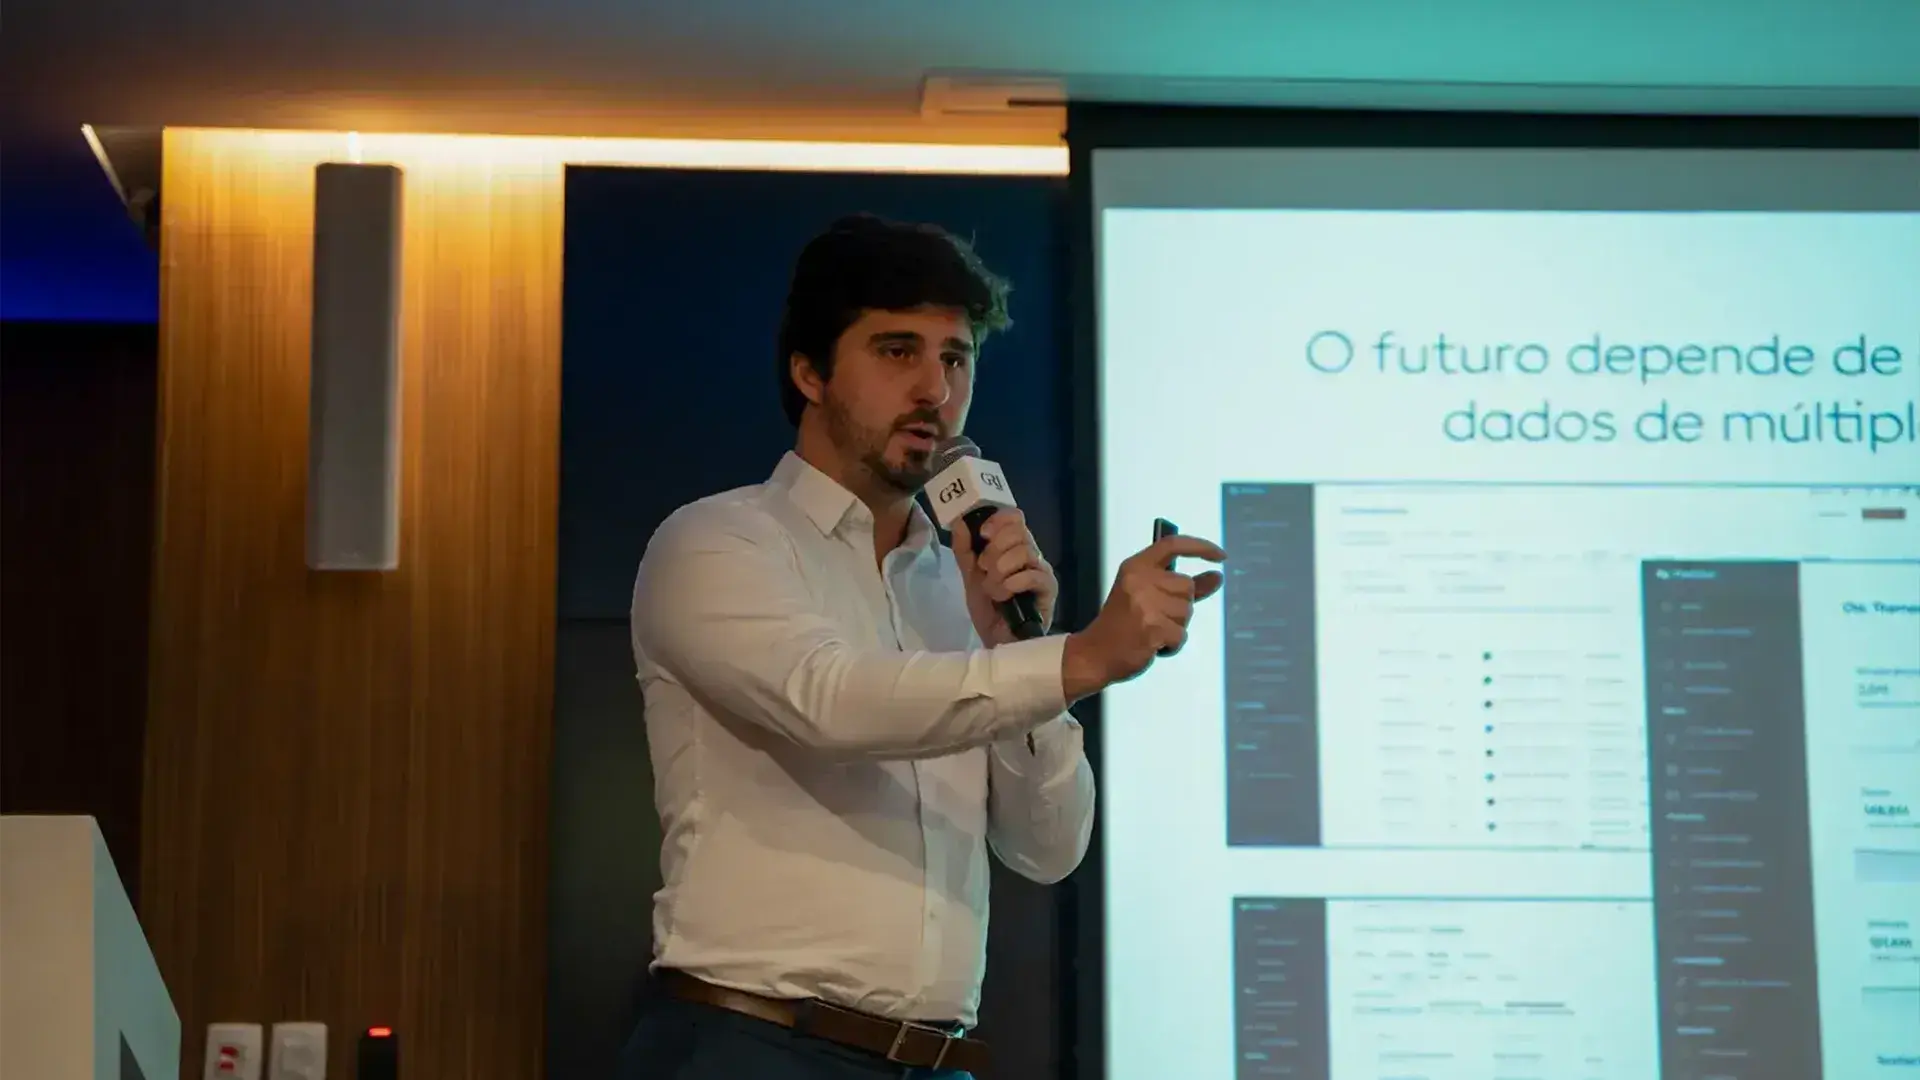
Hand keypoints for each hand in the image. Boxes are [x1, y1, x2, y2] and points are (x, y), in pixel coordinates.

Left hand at [953, 508, 1058, 644]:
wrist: (997, 642)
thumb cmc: (989, 610)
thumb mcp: (970, 576)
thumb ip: (965, 550)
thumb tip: (960, 522)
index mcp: (1014, 547)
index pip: (1015, 518)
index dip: (998, 520)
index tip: (983, 535)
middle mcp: (1031, 555)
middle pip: (1019, 531)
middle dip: (994, 550)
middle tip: (985, 570)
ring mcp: (1042, 571)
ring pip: (1024, 551)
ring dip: (1000, 571)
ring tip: (993, 590)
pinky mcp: (1049, 589)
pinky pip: (1033, 575)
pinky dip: (1011, 584)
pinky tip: (1004, 597)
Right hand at [1062, 534, 1225, 700]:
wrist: (1095, 653)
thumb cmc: (1122, 624)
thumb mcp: (1147, 596)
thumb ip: (1183, 585)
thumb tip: (1218, 576)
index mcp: (1135, 567)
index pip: (1172, 545)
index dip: (1201, 547)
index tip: (1221, 557)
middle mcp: (1140, 580)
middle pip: (1186, 586)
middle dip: (1179, 605)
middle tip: (1154, 617)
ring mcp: (1146, 604)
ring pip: (1187, 611)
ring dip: (1176, 626)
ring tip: (1151, 631)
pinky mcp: (1152, 628)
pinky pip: (1182, 635)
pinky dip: (1173, 644)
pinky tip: (1154, 644)